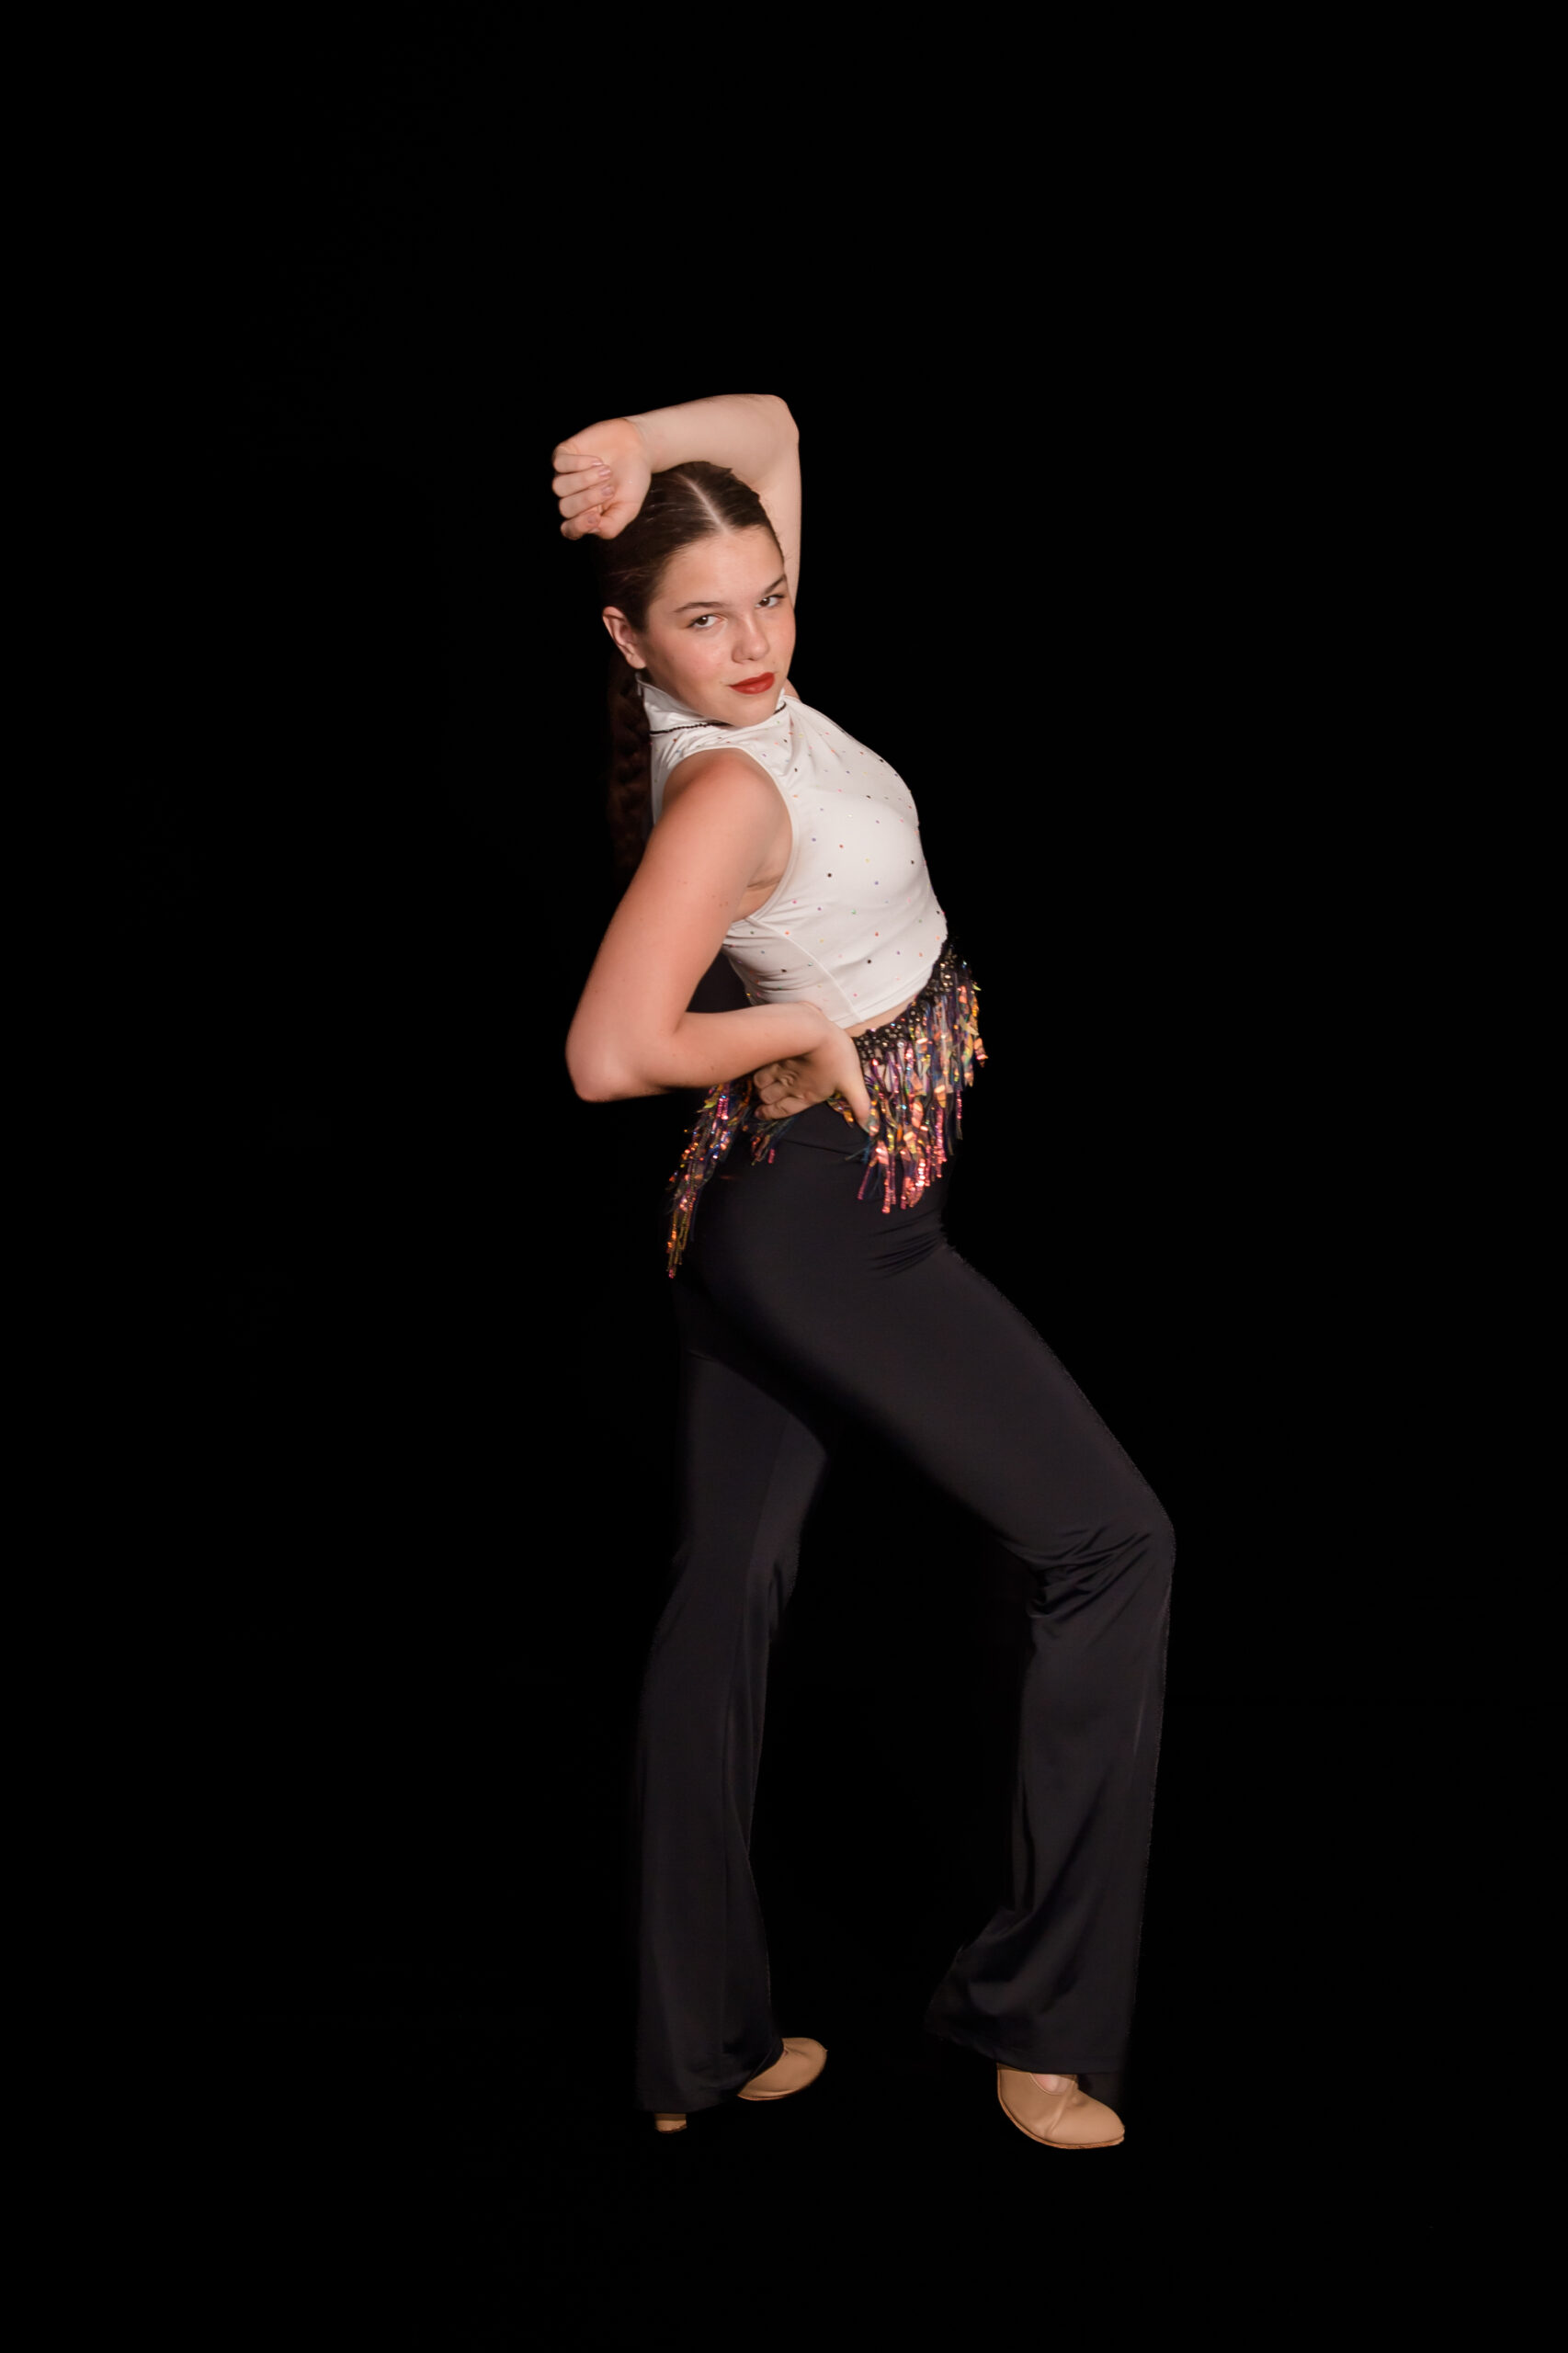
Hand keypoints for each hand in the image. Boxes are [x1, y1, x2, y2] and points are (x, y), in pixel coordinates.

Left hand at [551, 416, 651, 540]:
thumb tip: (593, 529)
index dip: (578, 526)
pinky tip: (597, 460)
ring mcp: (566, 476)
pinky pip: (559, 464)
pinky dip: (578, 463)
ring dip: (584, 480)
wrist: (637, 447)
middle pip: (565, 508)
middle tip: (610, 489)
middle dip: (588, 499)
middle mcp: (572, 497)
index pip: (570, 529)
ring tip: (606, 471)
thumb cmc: (632, 480)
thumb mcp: (629, 508)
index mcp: (587, 515)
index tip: (595, 518)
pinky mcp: (564, 455)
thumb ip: (612, 525)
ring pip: (559, 487)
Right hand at [751, 1024, 871, 1128]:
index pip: (784, 1110)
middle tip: (760, 1103)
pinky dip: (756, 1070)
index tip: (761, 1114)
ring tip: (759, 1087)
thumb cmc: (836, 1057)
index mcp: (807, 1095)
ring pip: (761, 1084)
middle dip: (765, 1102)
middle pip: (769, 1098)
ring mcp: (778, 1070)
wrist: (814, 1031)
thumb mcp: (852, 1082)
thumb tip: (870, 1129)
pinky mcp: (772, 1054)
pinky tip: (756, 1066)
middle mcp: (789, 1086)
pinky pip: (758, 1067)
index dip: (772, 1113)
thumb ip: (860, 1105)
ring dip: (760, 1087)